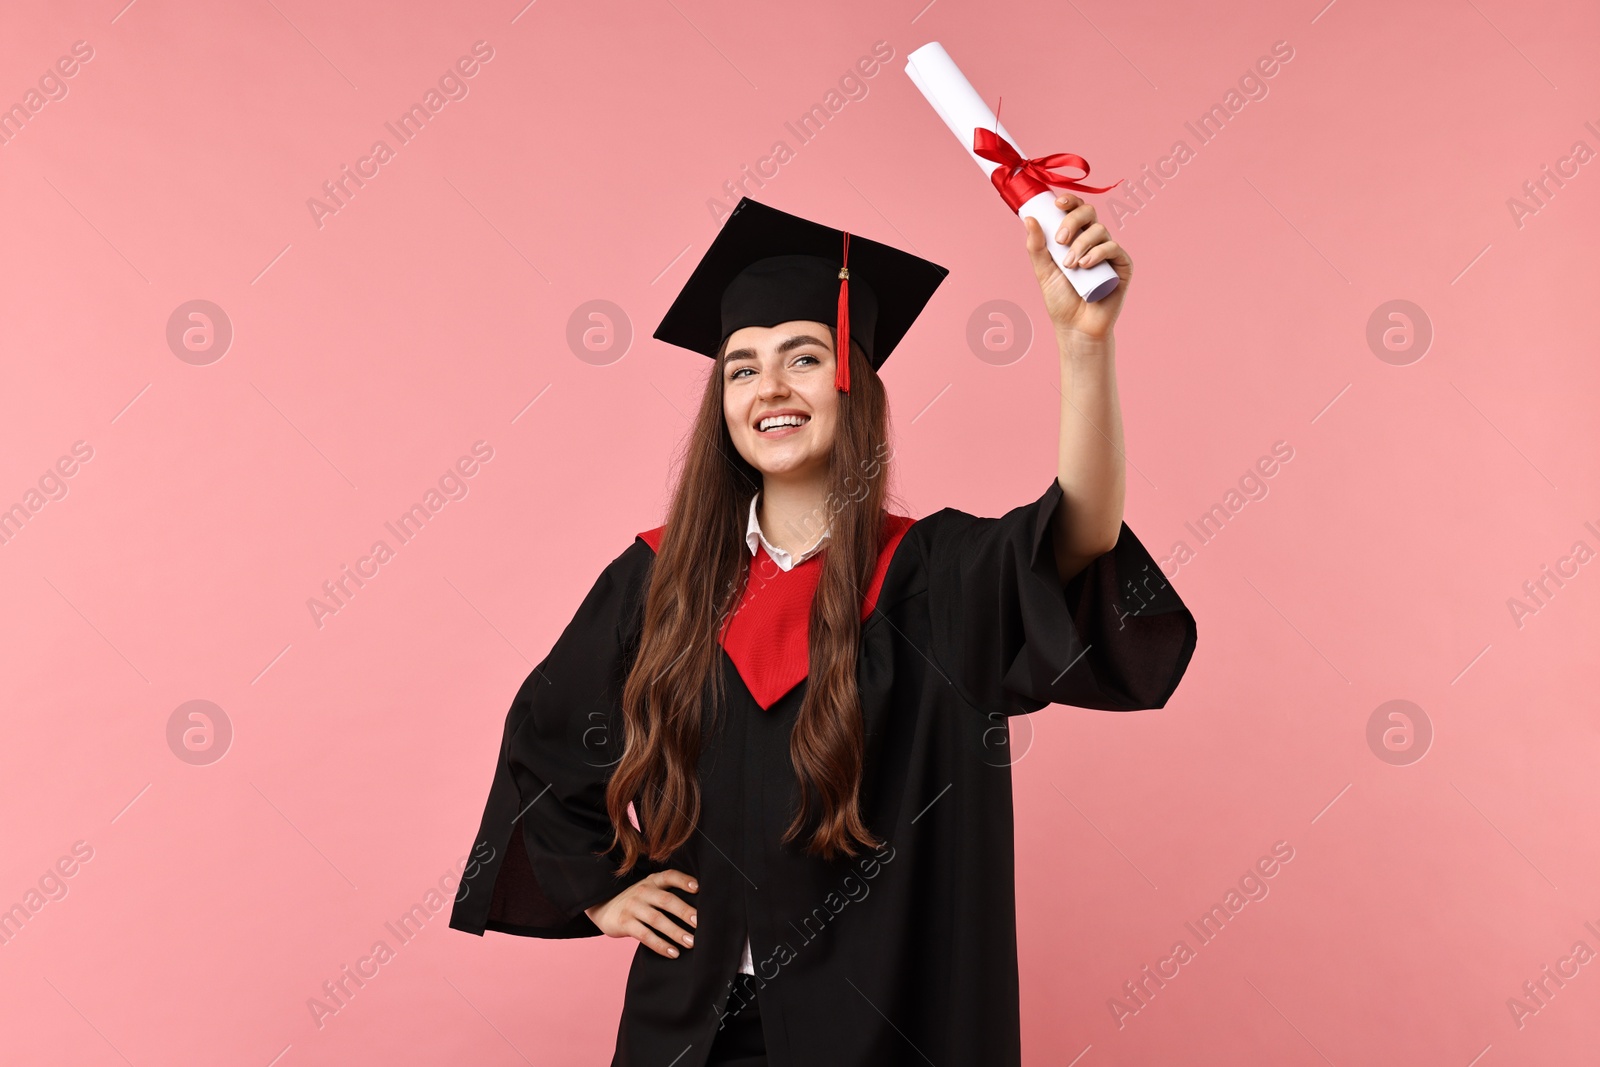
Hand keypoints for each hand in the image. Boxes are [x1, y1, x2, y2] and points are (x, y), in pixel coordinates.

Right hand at [583, 869, 698, 958]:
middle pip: (666, 900)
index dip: (684, 880)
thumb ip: (668, 894)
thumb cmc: (637, 901)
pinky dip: (661, 945)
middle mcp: (643, 891)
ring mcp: (633, 906)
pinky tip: (673, 953)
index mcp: (653, 881)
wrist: (604, 907)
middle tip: (700, 924)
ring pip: (657, 920)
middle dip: (684, 912)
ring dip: (675, 932)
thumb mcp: (650, 891)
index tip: (698, 888)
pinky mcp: (625, 923)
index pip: (670, 876)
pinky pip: (645, 935)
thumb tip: (699, 910)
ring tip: (691, 942)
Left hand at [1023, 192, 1131, 344]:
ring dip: (1082, 244)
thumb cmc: (1061, 301)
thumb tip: (1029, 218)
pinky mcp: (1122, 265)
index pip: (1075, 210)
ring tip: (1070, 266)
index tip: (1057, 204)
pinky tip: (1086, 265)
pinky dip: (1098, 252)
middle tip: (1060, 241)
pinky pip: (1113, 248)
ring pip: (1100, 230)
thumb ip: (1036, 246)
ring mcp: (1109, 252)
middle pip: (1089, 213)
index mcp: (1076, 237)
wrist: (1076, 327)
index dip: (1069, 201)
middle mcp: (1094, 241)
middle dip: (1073, 222)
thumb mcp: (1043, 271)